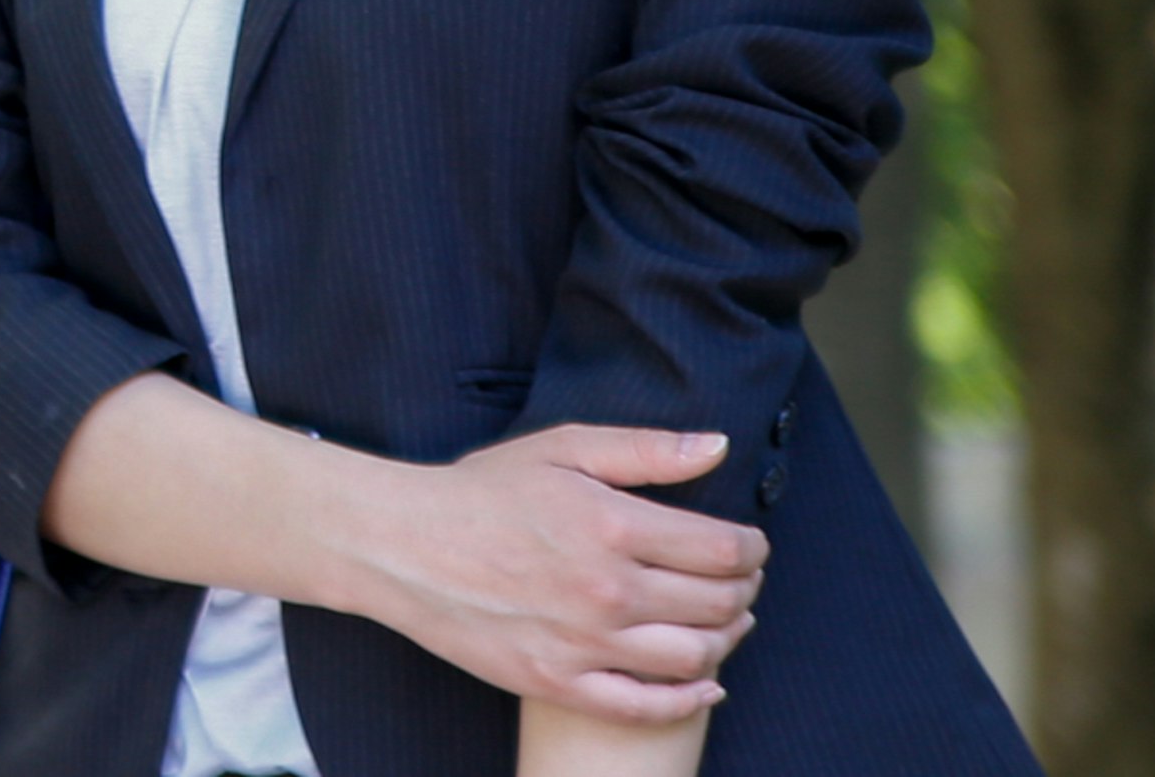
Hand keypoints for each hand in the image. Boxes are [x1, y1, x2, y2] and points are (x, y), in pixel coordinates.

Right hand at [346, 424, 765, 721]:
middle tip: (741, 581)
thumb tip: (719, 447)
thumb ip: (644, 450)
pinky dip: (689, 698)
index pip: (724, 550)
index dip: (753, 548)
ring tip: (724, 623)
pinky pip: (647, 706)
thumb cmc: (481, 491)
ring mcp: (583, 644)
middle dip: (745, 590)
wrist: (402, 545)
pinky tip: (705, 683)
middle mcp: (606, 591)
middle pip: (719, 604)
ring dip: (727, 640)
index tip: (750, 544)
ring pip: (695, 657)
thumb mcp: (560, 448)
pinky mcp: (558, 683)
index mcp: (612, 527)